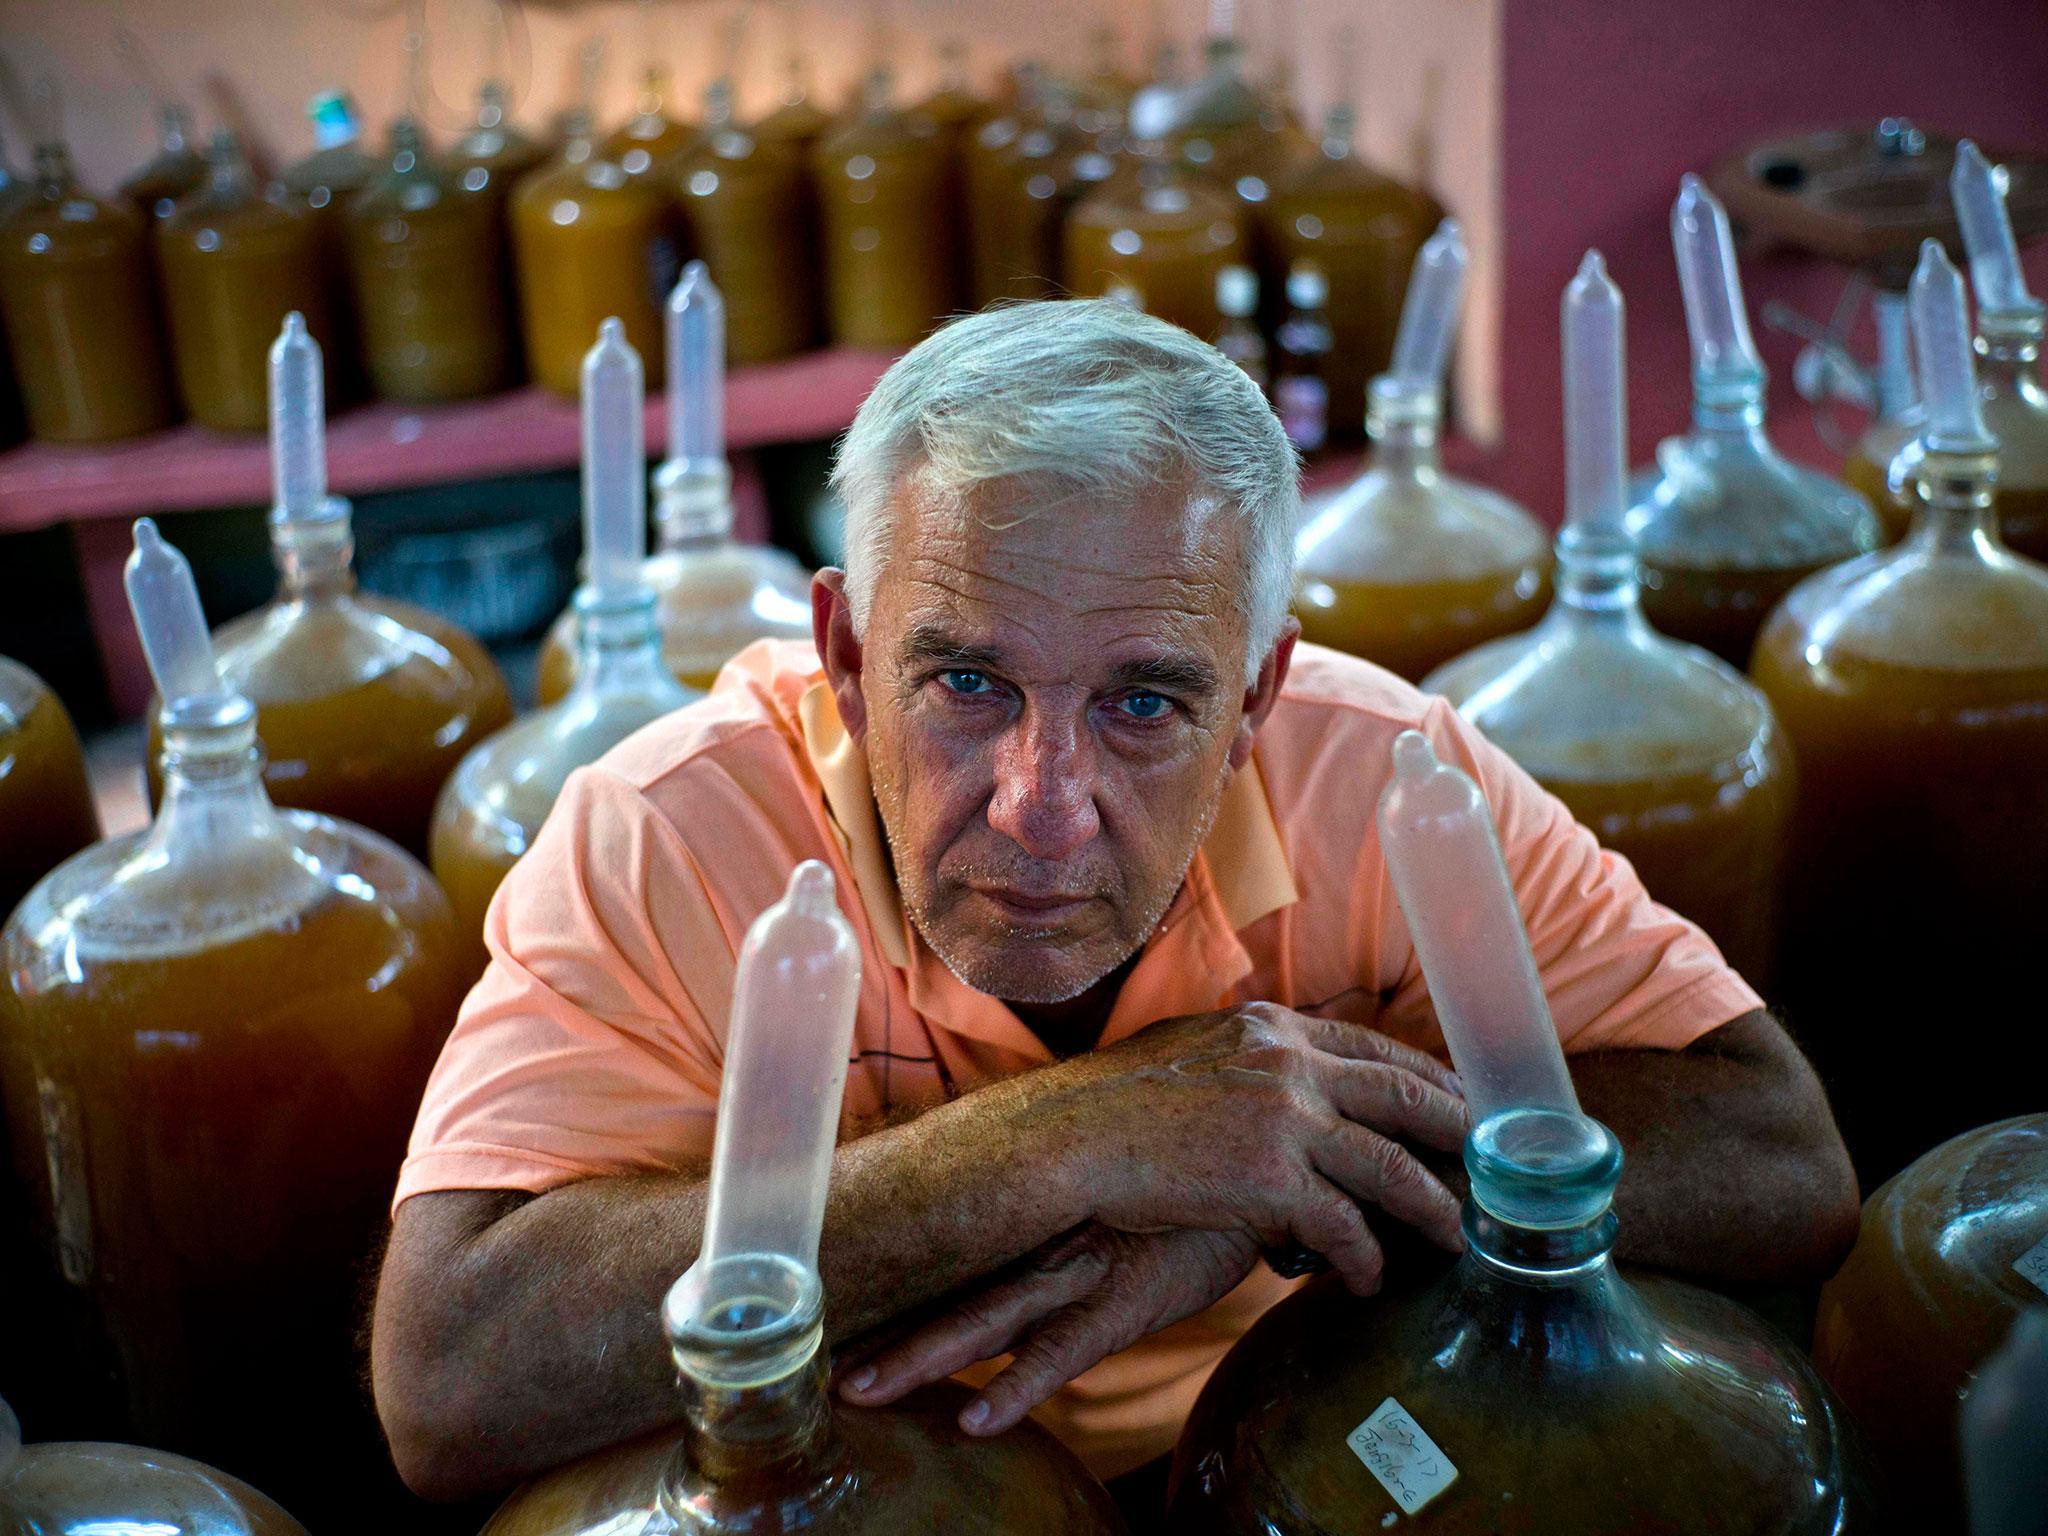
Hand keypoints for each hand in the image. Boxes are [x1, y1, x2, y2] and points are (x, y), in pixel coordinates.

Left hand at [837, 1223, 1260, 1434]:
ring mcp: (1081, 1271)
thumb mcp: (1123, 1192)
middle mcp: (1045, 1243)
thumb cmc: (1189, 1186)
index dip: (893, 1276)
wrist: (1263, 1171)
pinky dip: (1017, 1388)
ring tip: (862, 1392)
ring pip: (986, 1321)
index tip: (828, 1297)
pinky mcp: (1125, 1301)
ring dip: (923, 1358)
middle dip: (886, 1330)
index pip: (951, 1249)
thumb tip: (1035, 1218)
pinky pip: (1062, 1353)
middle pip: (950, 1291)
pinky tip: (976, 1423)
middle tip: (816, 1366)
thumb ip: (1077, 1206)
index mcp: (1040, 1220)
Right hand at [1035, 1000, 1469, 1294]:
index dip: (1428, 1081)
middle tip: (1493, 1170)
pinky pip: (1344, 1227)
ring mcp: (1285, 1120)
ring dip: (1433, 1210)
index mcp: (1271, 1028)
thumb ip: (1244, 1057)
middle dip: (1459, 1137)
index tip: (1458, 1108)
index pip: (1376, 1049)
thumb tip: (1276, 1071)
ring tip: (1456, 1240)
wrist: (1066, 1138)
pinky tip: (1369, 1280)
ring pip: (1392, 1167)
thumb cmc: (1111, 1103)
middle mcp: (1289, 1064)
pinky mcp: (1270, 1180)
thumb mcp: (1188, 1050)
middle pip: (1407, 1097)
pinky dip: (1365, 1259)